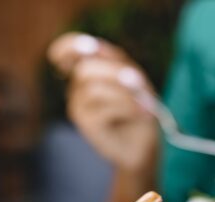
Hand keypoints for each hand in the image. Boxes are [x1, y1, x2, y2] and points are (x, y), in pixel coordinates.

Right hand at [47, 33, 158, 174]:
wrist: (145, 143)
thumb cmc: (141, 107)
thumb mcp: (135, 80)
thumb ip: (117, 62)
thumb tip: (98, 49)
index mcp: (90, 69)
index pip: (69, 50)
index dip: (70, 45)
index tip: (88, 47)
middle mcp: (79, 85)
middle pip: (86, 68)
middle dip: (115, 73)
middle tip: (139, 82)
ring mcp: (78, 104)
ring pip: (94, 89)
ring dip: (125, 95)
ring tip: (145, 105)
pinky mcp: (83, 122)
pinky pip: (102, 108)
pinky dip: (127, 108)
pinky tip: (141, 114)